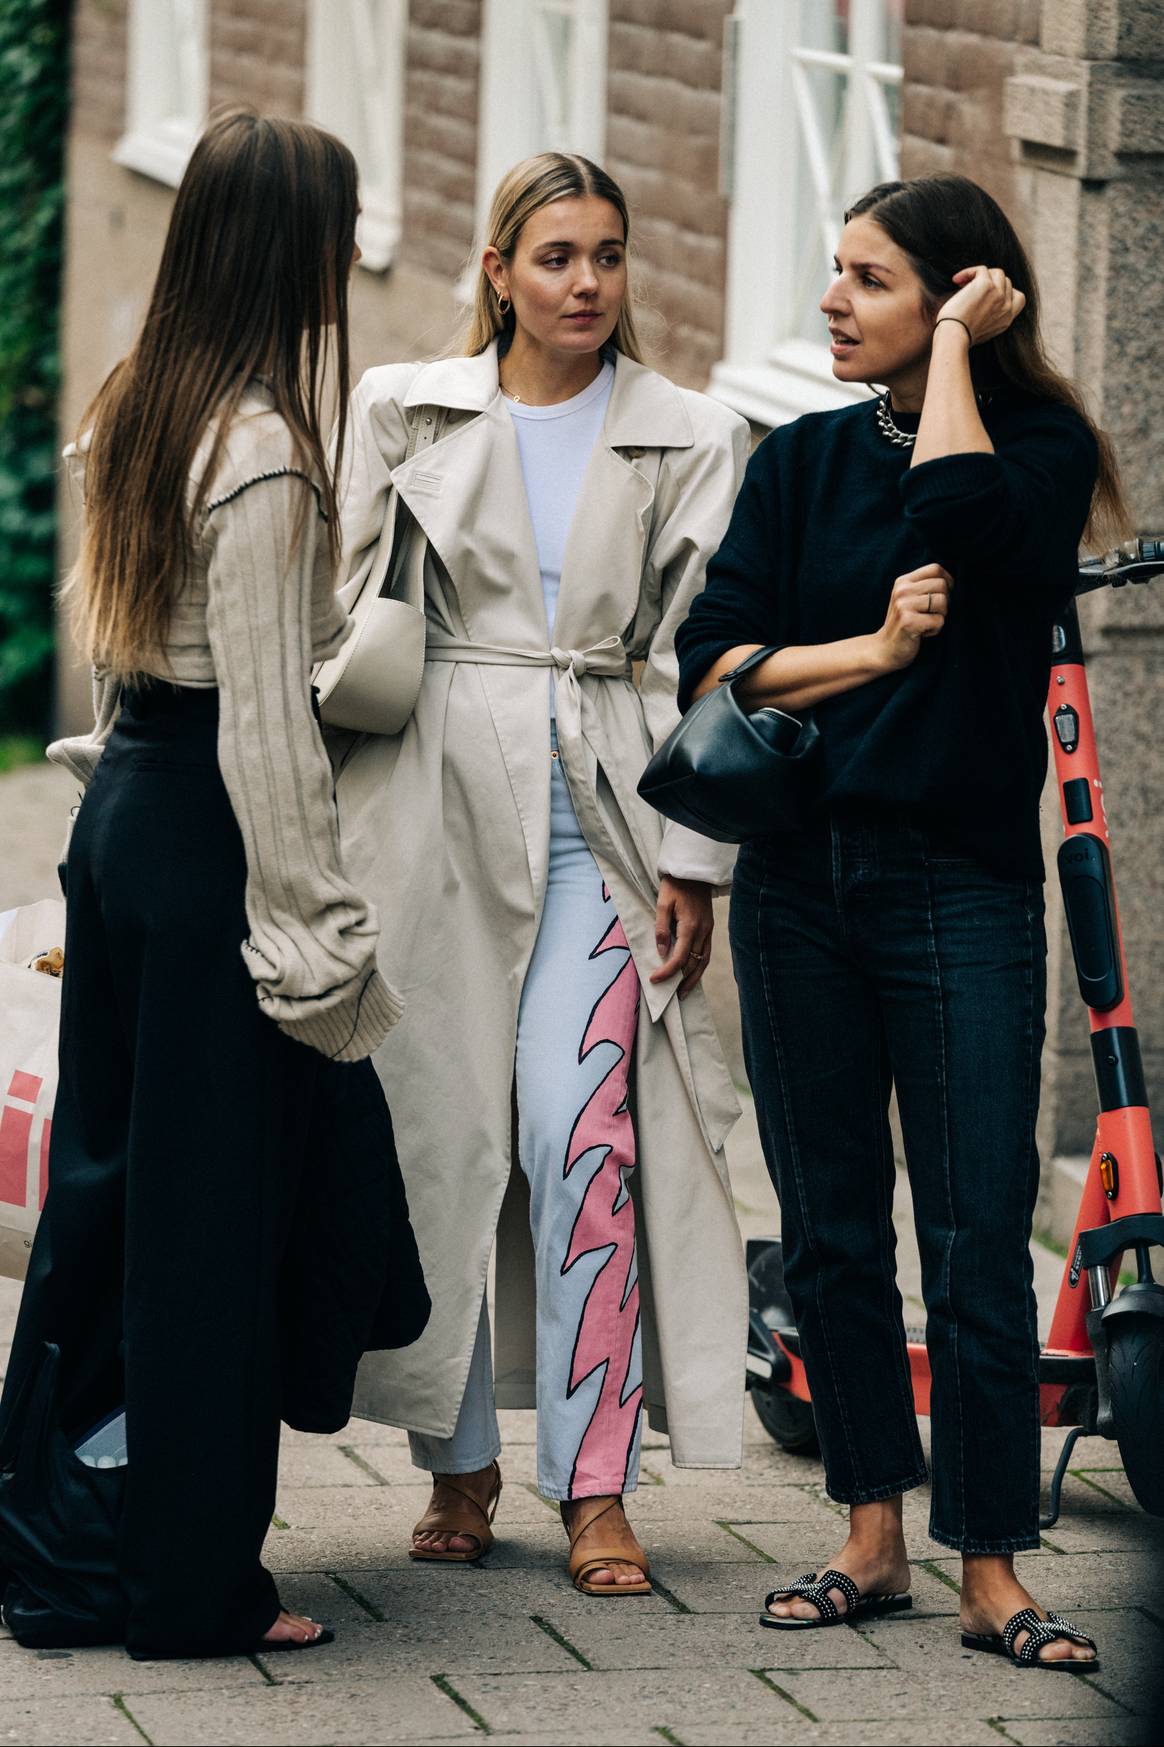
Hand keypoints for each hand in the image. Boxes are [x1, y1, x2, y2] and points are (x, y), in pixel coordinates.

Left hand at [650, 876, 713, 997]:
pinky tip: (692, 974)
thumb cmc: (675, 886)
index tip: (655, 980)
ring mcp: (708, 931)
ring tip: (683, 993)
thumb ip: (661, 928)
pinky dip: (700, 967)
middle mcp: (702, 932)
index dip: (667, 972)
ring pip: (703, 962)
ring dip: (693, 979)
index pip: (679, 957)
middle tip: (670, 995)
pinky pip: (706, 953)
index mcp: (689, 926)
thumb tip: (662, 952)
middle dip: (681, 981)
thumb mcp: (663, 903)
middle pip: (693, 964)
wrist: (694, 872)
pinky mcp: (709, 929)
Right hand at [874, 563, 952, 670]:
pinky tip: (922, 633)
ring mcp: (903, 605)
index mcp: (903, 582)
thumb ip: (925, 587)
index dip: (947, 581)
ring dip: (940, 616)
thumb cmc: (904, 624)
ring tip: (926, 623)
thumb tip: (953, 582)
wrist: (885, 650)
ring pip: (943, 602)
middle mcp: (902, 590)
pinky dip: (935, 630)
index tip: (942, 596)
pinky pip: (939, 620)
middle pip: (942, 585)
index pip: (935, 569)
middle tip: (931, 614)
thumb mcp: (909, 599)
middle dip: (944, 602)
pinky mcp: (908, 622)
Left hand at [937, 265, 1025, 344]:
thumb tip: (981, 302)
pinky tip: (956, 280)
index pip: (1018, 298)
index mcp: (1006, 320)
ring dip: (980, 275)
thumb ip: (988, 318)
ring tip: (962, 284)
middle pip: (1006, 282)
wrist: (953, 336)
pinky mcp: (987, 285)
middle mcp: (1006, 307)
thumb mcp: (980, 331)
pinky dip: (968, 272)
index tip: (988, 294)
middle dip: (988, 281)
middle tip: (968, 289)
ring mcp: (999, 295)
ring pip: (996, 273)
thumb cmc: (958, 336)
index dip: (1006, 290)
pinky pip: (981, 270)